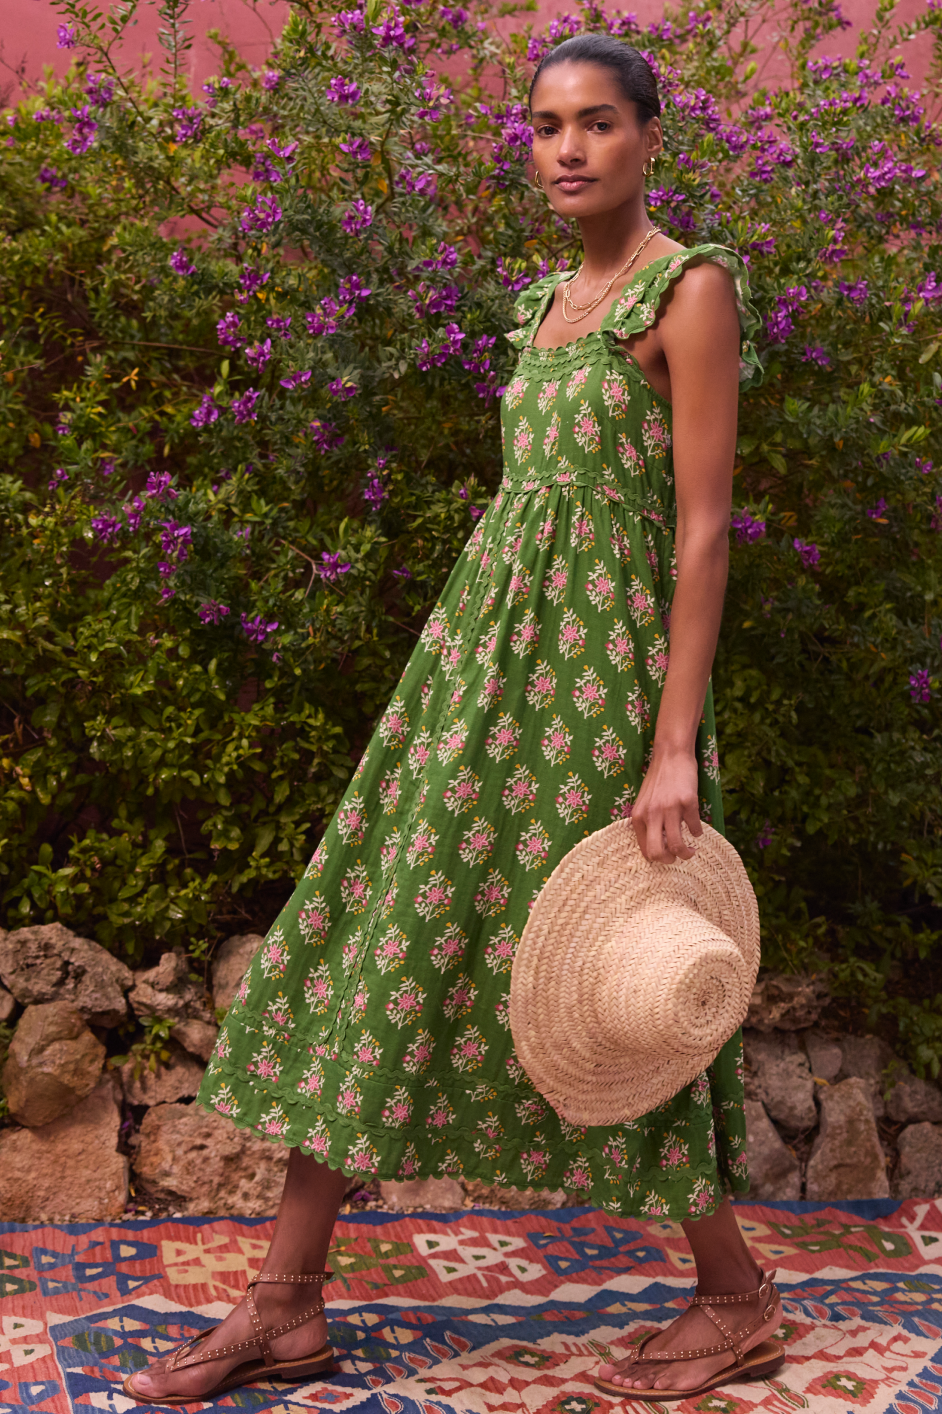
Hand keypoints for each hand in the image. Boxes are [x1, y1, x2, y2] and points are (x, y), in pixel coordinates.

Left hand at [631, 745, 702, 862]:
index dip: (657, 858)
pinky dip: (697, 832)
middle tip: (677, 858)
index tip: (667, 856)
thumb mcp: (644, 802)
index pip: (645, 850)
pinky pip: (694, 828)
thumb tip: (656, 848)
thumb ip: (647, 822)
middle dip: (670, 861)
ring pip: (677, 845)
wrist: (670, 755)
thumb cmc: (658, 780)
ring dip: (687, 853)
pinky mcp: (687, 802)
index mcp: (638, 817)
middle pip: (658, 853)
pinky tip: (697, 829)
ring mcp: (670, 809)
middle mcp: (652, 815)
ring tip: (691, 850)